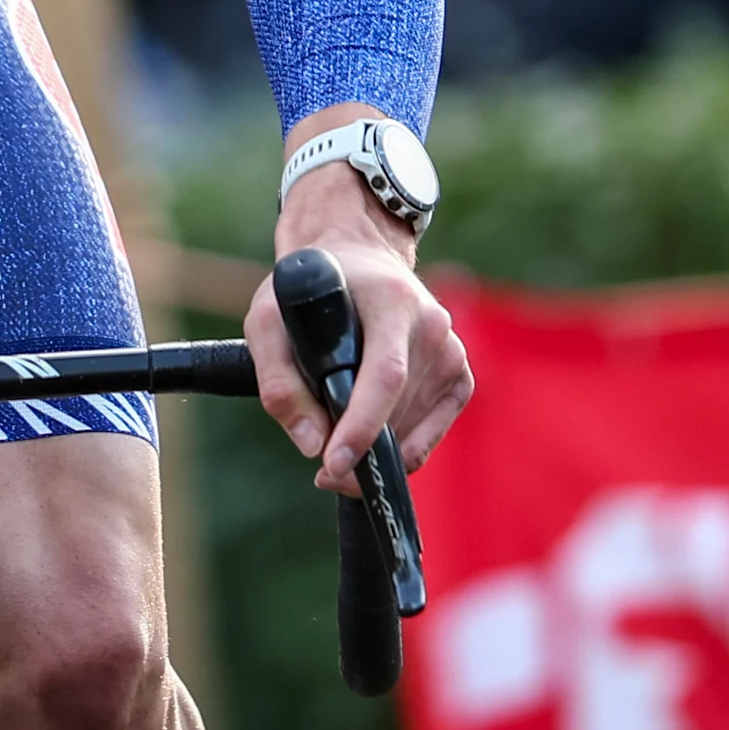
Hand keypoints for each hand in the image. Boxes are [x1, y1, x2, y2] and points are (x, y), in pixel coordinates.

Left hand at [246, 119, 470, 494]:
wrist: (357, 260)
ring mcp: (452, 351)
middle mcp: (432, 325)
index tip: (332, 465)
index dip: (361, 426)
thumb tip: (312, 445)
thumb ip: (279, 382)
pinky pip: (430, 433)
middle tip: (324, 469)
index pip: (385, 375)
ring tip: (340, 435)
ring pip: (413, 430)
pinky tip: (370, 433)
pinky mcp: (459, 375)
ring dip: (375, 449)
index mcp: (391, 302)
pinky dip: (400, 447)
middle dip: (360, 450)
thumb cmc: (309, 293)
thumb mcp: (268, 321)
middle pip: (397, 411)